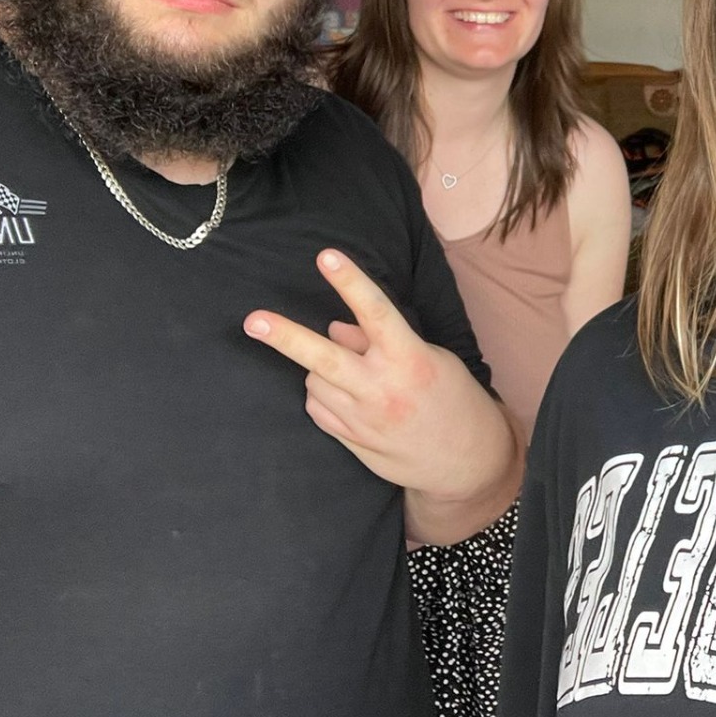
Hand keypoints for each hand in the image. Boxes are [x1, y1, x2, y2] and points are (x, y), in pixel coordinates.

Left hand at [244, 249, 513, 506]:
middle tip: (253, 321)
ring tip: (351, 372)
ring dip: (321, 368)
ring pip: (315, 380)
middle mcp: (382, 389)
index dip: (350, 281)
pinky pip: (317, 407)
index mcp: (410, 359)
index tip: (326, 256)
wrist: (462, 460)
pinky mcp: (350, 441)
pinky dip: (323, 394)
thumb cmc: (451, 398)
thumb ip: (381, 343)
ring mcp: (362, 419)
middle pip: (323, 358)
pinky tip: (347, 396)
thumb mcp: (430, 358)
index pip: (375, 312)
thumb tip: (335, 328)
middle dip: (285, 338)